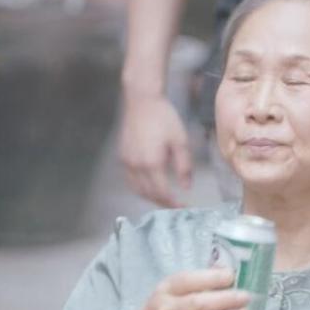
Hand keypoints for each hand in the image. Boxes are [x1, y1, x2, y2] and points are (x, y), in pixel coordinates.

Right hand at [118, 92, 192, 207]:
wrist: (142, 101)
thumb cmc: (164, 118)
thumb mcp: (180, 140)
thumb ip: (184, 166)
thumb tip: (187, 187)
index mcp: (152, 162)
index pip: (162, 192)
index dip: (173, 204)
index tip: (185, 208)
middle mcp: (136, 165)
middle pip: (149, 194)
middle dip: (163, 203)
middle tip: (177, 206)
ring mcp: (126, 162)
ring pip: (137, 190)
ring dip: (151, 198)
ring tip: (166, 199)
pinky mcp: (122, 157)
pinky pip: (131, 180)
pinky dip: (141, 188)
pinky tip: (151, 187)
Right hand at [122, 269, 249, 309]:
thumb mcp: (169, 290)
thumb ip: (195, 281)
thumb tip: (224, 269)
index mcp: (165, 290)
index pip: (187, 280)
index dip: (211, 278)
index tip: (230, 276)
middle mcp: (167, 309)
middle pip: (200, 303)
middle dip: (227, 299)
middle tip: (245, 297)